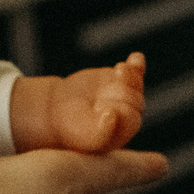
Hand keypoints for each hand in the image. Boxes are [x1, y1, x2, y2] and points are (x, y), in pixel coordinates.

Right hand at [11, 52, 147, 153]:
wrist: (57, 112)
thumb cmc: (70, 127)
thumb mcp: (82, 134)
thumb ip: (100, 131)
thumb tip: (112, 116)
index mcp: (122, 133)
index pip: (131, 117)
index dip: (117, 109)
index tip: (98, 108)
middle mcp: (127, 117)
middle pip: (134, 100)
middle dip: (118, 94)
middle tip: (97, 99)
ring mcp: (125, 97)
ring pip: (135, 84)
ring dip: (127, 77)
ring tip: (118, 72)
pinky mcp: (119, 80)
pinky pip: (134, 72)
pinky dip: (136, 65)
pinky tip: (136, 59)